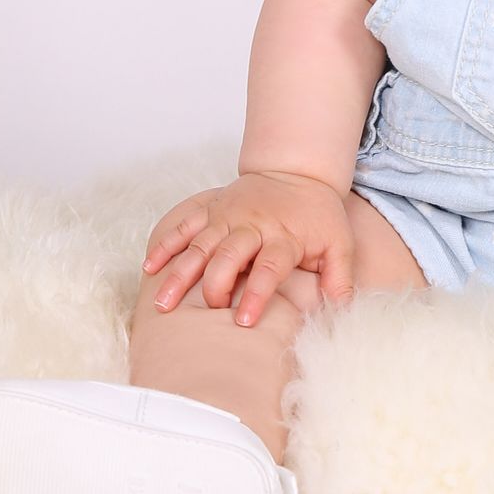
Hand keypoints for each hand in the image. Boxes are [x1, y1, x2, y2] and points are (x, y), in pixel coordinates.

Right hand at [142, 172, 355, 326]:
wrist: (298, 171)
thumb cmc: (318, 215)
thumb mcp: (340, 244)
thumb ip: (340, 279)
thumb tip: (342, 313)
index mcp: (284, 235)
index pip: (269, 267)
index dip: (256, 294)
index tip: (243, 321)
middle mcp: (252, 224)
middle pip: (228, 255)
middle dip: (215, 285)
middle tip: (208, 311)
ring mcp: (228, 215)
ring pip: (200, 244)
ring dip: (180, 273)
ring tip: (163, 302)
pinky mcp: (212, 208)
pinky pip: (185, 225)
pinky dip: (166, 244)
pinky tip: (150, 267)